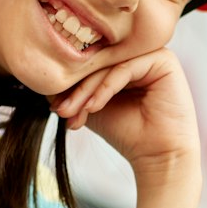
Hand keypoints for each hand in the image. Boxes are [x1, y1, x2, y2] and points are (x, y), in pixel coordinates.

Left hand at [50, 48, 199, 172]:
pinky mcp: (163, 60)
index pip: (90, 61)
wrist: (157, 155)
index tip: (54, 107)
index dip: (69, 83)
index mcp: (123, 58)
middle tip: (60, 110)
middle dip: (75, 89)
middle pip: (98, 62)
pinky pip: (124, 69)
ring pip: (108, 65)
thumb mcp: (90, 107)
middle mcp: (138, 52)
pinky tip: (94, 108)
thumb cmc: (127, 132)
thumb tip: (42, 76)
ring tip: (72, 112)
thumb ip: (72, 89)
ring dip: (86, 91)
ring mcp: (151, 53)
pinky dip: (105, 88)